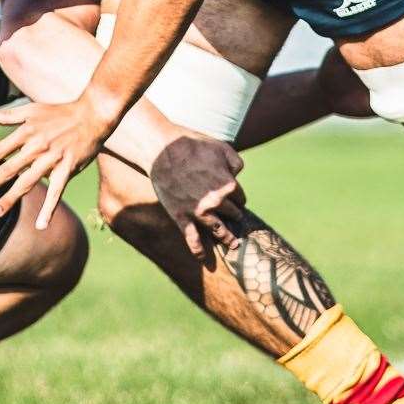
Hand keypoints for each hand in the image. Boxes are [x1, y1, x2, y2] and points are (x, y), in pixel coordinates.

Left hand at [0, 98, 117, 228]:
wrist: (92, 114)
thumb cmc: (60, 112)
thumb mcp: (31, 109)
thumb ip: (7, 114)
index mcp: (26, 132)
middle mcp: (37, 146)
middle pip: (9, 169)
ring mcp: (52, 159)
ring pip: (27, 182)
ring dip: (10, 198)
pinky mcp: (67, 169)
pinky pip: (56, 192)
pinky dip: (48, 209)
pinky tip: (40, 225)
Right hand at [151, 134, 247, 257]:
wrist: (163, 150)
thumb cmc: (192, 144)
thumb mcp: (221, 147)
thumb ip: (235, 163)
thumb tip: (237, 176)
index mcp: (228, 185)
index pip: (240, 197)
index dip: (238, 197)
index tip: (234, 197)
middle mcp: (216, 203)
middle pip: (232, 214)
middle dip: (234, 215)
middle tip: (234, 217)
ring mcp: (198, 212)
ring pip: (218, 231)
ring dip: (227, 238)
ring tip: (233, 245)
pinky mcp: (181, 217)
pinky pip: (192, 239)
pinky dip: (199, 251)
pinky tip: (204, 259)